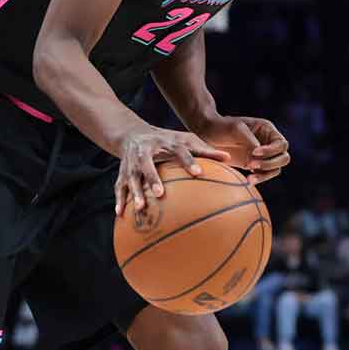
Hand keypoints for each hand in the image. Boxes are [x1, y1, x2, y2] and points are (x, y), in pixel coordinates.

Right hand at [115, 127, 230, 217]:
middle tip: (160, 194)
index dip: (189, 161)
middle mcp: (146, 152)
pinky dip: (119, 200)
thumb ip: (205, 150)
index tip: (199, 173)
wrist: (132, 134)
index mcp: (165, 143)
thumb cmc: (167, 140)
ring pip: (131, 178)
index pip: (179, 150)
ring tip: (140, 208)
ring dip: (135, 193)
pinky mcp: (122, 172)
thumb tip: (228, 158)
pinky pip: (119, 187)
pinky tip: (120, 215)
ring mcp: (132, 163)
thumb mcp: (185, 140)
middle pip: (147, 165)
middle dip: (152, 179)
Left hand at [196, 115, 290, 183]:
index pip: (281, 144)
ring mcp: (262, 155)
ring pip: (276, 169)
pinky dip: (259, 179)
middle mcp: (268, 142)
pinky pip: (264, 175)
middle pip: (283, 158)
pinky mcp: (253, 165)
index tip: (254, 153)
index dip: (271, 151)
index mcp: (267, 130)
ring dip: (266, 174)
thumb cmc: (222, 127)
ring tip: (250, 178)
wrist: (207, 134)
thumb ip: (250, 141)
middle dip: (270, 163)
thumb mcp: (237, 129)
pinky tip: (248, 181)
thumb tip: (260, 155)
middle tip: (251, 165)